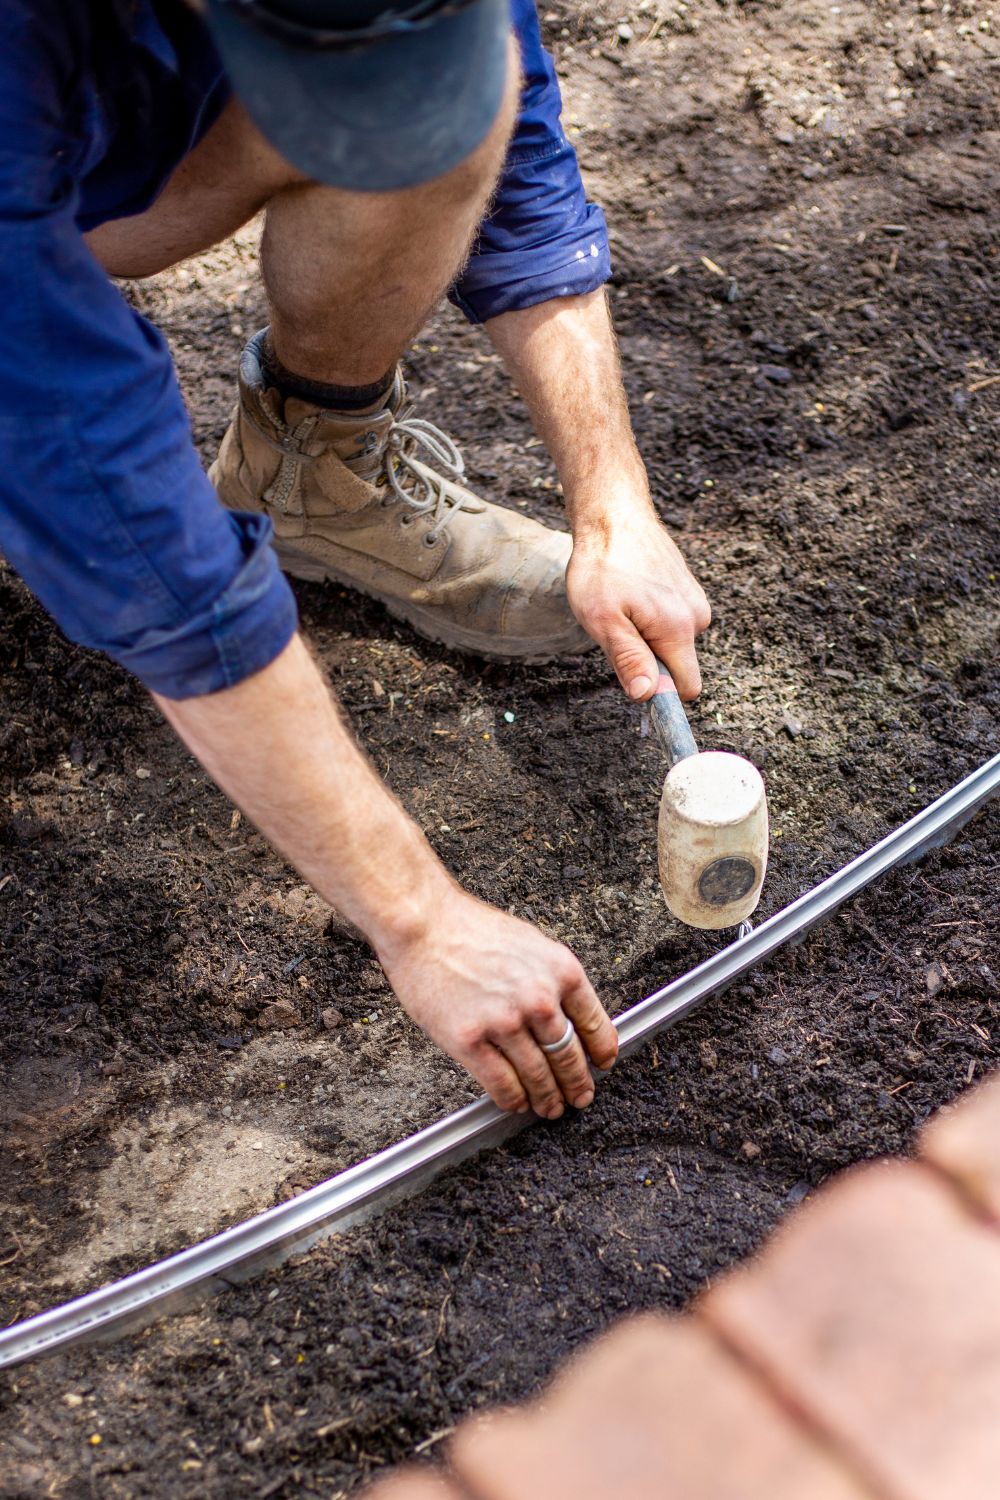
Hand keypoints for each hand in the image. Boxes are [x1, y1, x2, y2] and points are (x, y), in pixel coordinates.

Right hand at [378, 886, 618, 1116]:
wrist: (423, 924)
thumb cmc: (470, 928)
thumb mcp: (530, 944)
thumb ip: (552, 979)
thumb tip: (568, 1015)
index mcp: (560, 971)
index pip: (594, 1023)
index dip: (602, 1051)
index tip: (602, 1064)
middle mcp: (538, 999)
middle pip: (569, 1056)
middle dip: (577, 1083)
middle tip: (579, 1096)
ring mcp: (504, 1022)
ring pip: (538, 1076)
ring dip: (547, 1098)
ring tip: (549, 1106)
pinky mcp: (470, 1040)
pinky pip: (502, 1083)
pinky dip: (512, 1099)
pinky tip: (515, 1102)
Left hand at [566, 503, 710, 701]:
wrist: (614, 514)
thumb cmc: (603, 566)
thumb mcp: (604, 620)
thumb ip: (629, 660)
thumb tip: (647, 696)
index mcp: (679, 629)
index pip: (687, 688)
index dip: (662, 694)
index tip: (636, 682)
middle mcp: (697, 616)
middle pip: (676, 664)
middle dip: (647, 658)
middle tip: (617, 627)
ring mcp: (694, 600)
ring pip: (671, 642)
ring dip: (646, 635)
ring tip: (621, 605)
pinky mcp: (688, 589)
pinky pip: (671, 621)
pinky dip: (651, 616)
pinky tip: (631, 593)